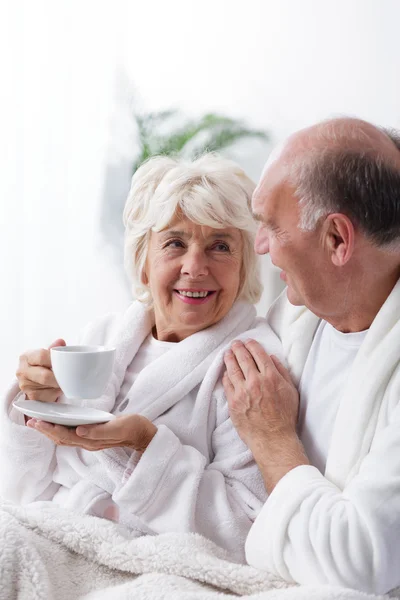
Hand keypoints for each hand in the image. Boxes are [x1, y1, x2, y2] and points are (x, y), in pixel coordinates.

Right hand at [16, 339, 65, 401]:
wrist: (33, 379)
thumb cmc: (42, 364)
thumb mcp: (47, 354)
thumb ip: (54, 348)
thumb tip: (61, 342)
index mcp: (26, 357)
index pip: (41, 356)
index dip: (55, 360)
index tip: (65, 363)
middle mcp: (22, 371)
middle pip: (45, 376)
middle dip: (59, 377)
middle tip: (68, 376)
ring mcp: (25, 385)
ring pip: (48, 387)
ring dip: (59, 385)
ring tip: (63, 381)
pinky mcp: (30, 396)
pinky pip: (47, 396)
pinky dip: (56, 393)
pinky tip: (57, 388)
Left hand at [26, 414, 156, 452]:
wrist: (143, 434)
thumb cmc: (133, 428)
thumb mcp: (119, 427)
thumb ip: (99, 431)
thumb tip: (78, 431)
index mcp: (92, 441)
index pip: (65, 436)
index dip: (50, 429)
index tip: (37, 422)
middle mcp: (88, 442)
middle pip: (61, 439)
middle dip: (45, 431)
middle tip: (30, 421)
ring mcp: (90, 440)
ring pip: (64, 438)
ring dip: (50, 431)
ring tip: (37, 423)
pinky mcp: (93, 436)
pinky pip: (71, 434)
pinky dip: (60, 429)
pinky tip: (56, 423)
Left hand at [223, 340, 307, 492]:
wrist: (273, 438)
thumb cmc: (285, 416)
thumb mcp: (291, 391)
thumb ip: (282, 372)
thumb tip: (272, 357)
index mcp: (271, 377)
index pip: (258, 354)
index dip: (252, 345)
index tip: (249, 341)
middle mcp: (255, 381)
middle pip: (243, 358)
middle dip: (238, 348)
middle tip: (235, 343)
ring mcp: (242, 391)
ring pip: (232, 368)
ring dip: (229, 358)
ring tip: (228, 353)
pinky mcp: (233, 402)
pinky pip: (227, 383)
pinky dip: (226, 374)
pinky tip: (226, 371)